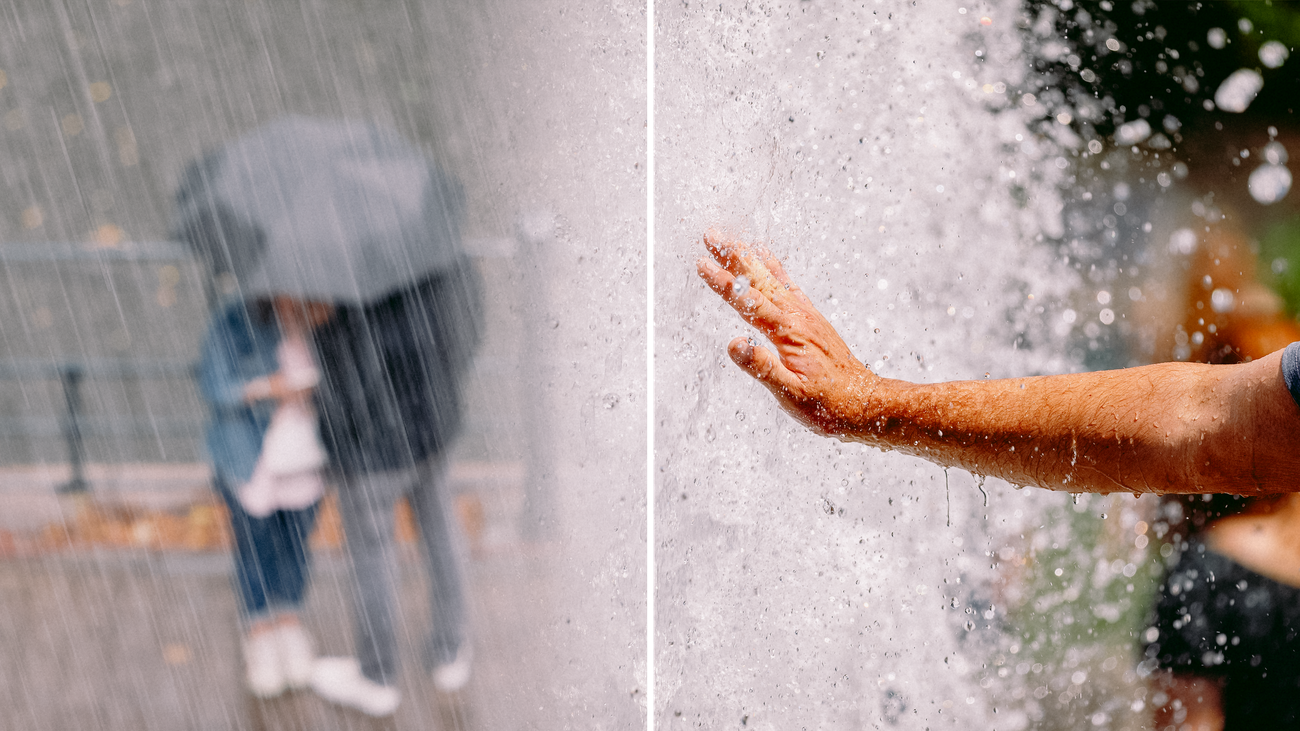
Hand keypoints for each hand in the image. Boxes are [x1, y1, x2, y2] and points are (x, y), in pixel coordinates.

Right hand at [696, 230, 878, 438]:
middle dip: (733, 256)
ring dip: (750, 258)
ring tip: (731, 240)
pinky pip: (788, 285)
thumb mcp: (792, 394)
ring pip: (773, 278)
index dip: (724, 283)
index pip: (748, 302)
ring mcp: (806, 315)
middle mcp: (798, 317)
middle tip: (710, 235)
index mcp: (789, 333)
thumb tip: (734, 344)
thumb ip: (762, 368)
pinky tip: (766, 258)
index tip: (702, 263)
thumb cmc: (828, 404)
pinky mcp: (811, 319)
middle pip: (760, 280)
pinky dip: (774, 268)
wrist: (864, 402)